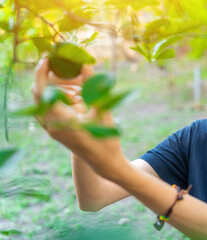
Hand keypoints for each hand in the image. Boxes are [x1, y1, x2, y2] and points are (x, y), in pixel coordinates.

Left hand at [31, 59, 127, 179]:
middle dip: (50, 77)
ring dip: (55, 87)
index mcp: (62, 120)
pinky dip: (56, 97)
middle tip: (66, 67)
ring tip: (77, 85)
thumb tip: (85, 64)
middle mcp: (51, 125)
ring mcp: (51, 129)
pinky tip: (74, 96)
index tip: (49, 58)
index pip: (42, 91)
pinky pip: (47, 108)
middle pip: (40, 93)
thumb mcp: (103, 111)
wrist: (105, 163)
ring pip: (43, 100)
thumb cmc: (107, 139)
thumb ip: (93, 86)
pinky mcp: (54, 130)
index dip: (42, 71)